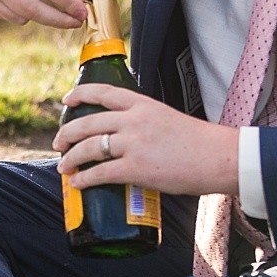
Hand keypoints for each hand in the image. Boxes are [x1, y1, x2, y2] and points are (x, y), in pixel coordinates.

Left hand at [53, 83, 240, 196]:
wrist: (218, 157)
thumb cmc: (199, 142)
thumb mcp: (167, 118)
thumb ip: (144, 122)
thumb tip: (126, 137)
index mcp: (142, 104)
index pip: (103, 93)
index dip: (80, 95)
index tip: (67, 101)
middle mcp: (133, 120)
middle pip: (88, 122)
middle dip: (67, 133)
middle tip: (58, 143)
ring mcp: (133, 144)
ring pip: (89, 147)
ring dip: (71, 158)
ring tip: (64, 167)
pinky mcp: (136, 168)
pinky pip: (100, 173)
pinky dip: (84, 178)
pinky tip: (77, 183)